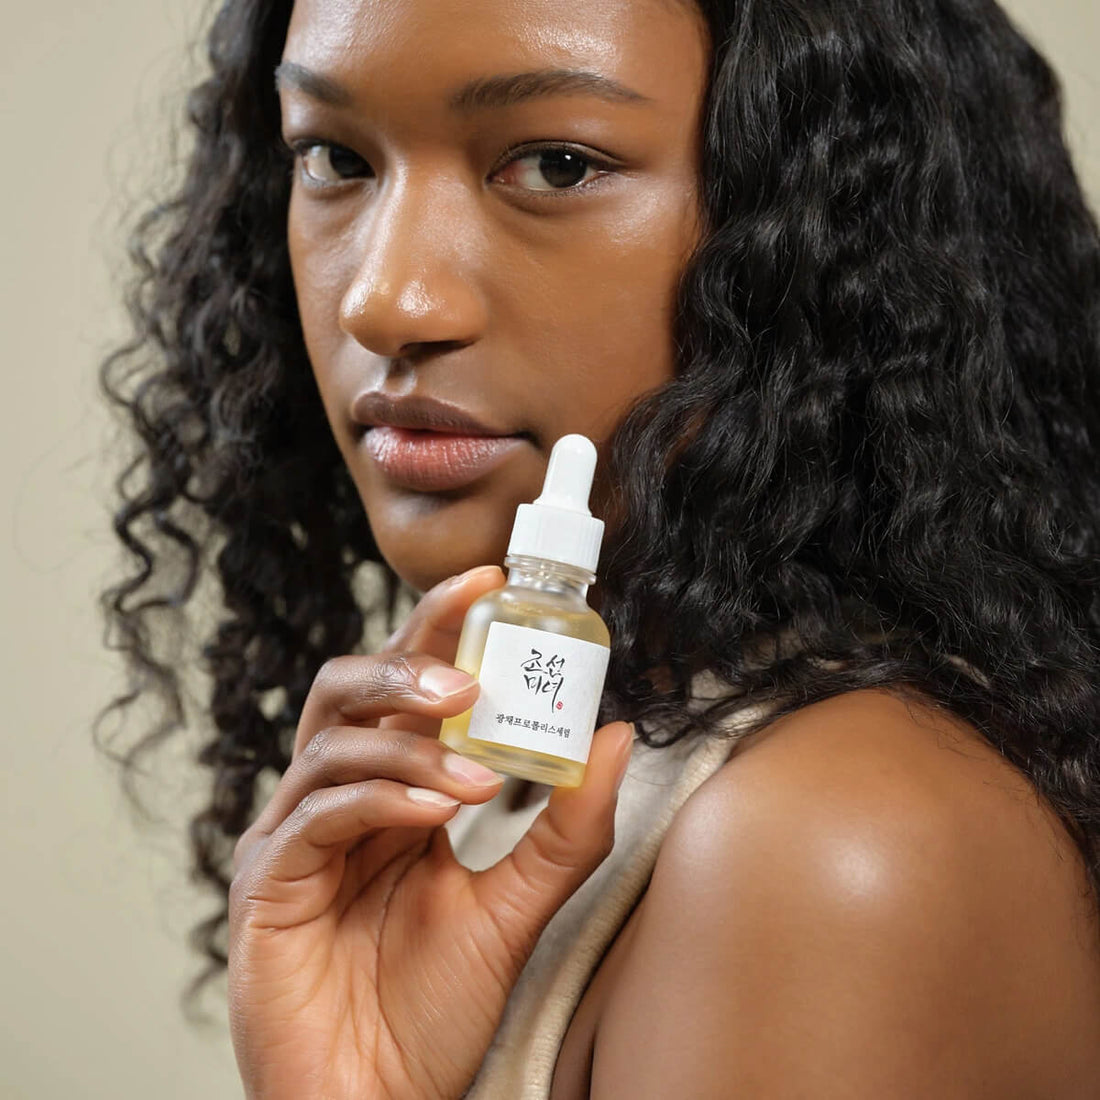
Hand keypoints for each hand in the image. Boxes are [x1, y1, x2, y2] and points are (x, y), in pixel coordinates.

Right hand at [228, 564, 632, 1099]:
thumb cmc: (433, 1012)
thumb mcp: (517, 909)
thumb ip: (564, 828)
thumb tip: (614, 736)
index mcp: (390, 794)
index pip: (407, 686)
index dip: (441, 625)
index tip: (492, 580)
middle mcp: (334, 801)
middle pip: (350, 687)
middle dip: (409, 659)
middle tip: (469, 670)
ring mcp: (294, 837)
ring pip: (332, 738)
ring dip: (408, 738)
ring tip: (472, 768)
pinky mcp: (267, 882)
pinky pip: (318, 812)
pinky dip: (381, 798)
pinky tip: (434, 813)